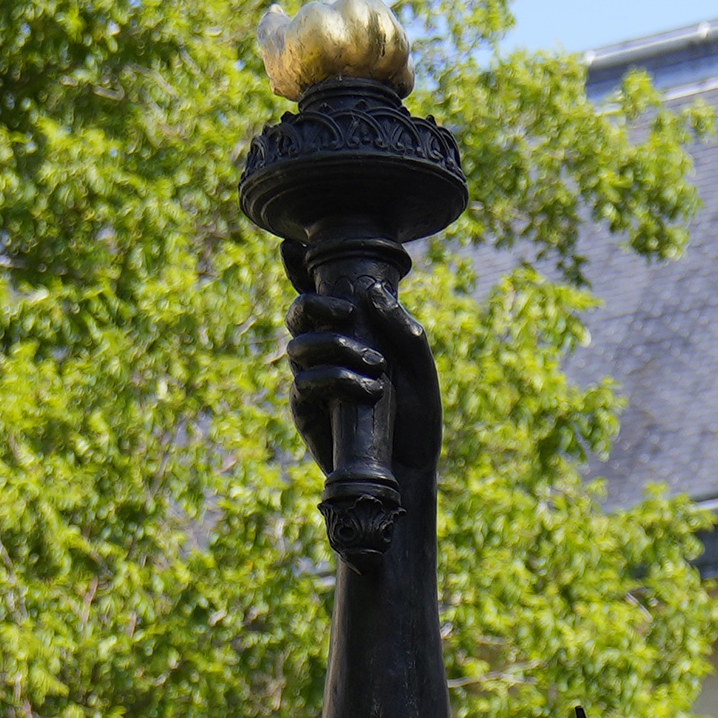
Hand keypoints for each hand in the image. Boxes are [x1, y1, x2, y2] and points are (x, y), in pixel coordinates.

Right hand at [282, 283, 430, 495]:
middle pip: (297, 314)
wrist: (411, 469)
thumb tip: (373, 292)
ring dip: (337, 348)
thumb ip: (402, 329)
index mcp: (350, 334)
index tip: (296, 248)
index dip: (297, 268)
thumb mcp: (420, 368)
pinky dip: (335, 381)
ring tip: (377, 367)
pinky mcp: (307, 413)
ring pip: (299, 347)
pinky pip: (304, 385)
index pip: (318, 295)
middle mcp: (325, 353)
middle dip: (315, 304)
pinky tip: (368, 390)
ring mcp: (312, 382)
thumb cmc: (416, 418)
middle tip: (348, 313)